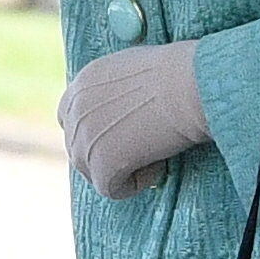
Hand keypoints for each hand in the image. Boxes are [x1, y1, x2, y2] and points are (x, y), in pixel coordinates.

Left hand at [58, 39, 207, 198]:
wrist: (190, 84)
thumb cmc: (181, 73)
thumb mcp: (136, 70)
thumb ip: (118, 90)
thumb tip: (126, 111)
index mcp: (83, 82)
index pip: (70, 118)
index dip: (95, 132)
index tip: (124, 135)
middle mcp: (75, 110)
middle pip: (78, 148)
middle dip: (108, 154)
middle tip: (145, 148)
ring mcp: (84, 139)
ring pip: (92, 171)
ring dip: (122, 168)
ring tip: (154, 151)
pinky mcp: (101, 165)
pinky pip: (111, 188)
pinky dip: (136, 183)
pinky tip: (157, 162)